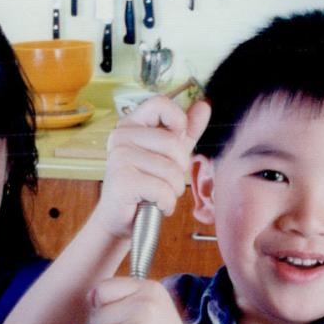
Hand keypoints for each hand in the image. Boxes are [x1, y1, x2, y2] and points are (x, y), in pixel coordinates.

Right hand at [91, 96, 210, 240]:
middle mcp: (121, 136)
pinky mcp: (122, 180)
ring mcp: (120, 157)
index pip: (160, 103)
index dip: (178, 121)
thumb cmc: (144, 185)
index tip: (175, 142)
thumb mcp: (169, 154)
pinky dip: (166, 203)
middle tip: (164, 180)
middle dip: (179, 168)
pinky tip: (154, 204)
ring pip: (171, 170)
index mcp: (131, 124)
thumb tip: (204, 106)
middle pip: (173, 143)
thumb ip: (186, 131)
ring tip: (158, 194)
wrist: (119, 219)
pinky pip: (163, 190)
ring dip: (173, 190)